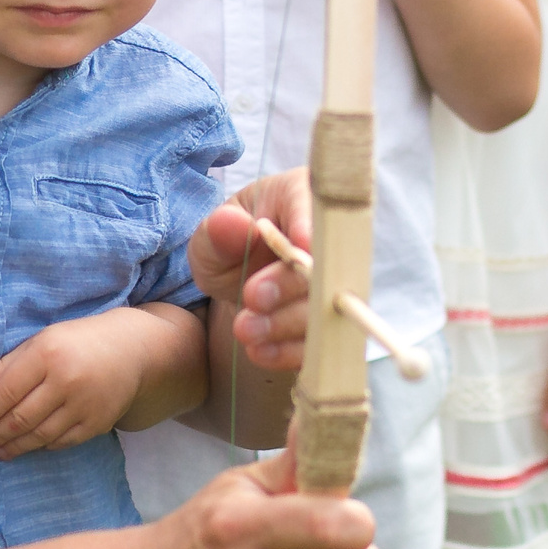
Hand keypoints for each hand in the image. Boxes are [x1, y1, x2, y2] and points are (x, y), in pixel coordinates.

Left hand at [0, 317, 154, 456]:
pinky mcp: (97, 423)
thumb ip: (6, 366)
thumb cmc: (75, 342)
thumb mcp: (39, 342)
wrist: (130, 350)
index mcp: (48, 354)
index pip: (8, 390)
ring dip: (14, 447)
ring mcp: (84, 405)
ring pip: (40, 435)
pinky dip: (41, 446)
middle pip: (21, 418)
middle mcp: (66, 381)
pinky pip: (61, 442)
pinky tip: (28, 446)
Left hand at [188, 172, 314, 372]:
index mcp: (302, 197)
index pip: (315, 206)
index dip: (311, 227)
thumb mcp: (211, 238)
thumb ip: (218, 232)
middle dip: (288, 284)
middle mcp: (329, 240)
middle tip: (251, 296)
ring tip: (246, 330)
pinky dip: (292, 350)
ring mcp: (336, 283)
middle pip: (325, 263)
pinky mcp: (331, 323)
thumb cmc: (229, 247)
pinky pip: (323, 341)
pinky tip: (262, 351)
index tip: (299, 248)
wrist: (239, 281)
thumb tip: (231, 224)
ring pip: (328, 306)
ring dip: (287, 323)